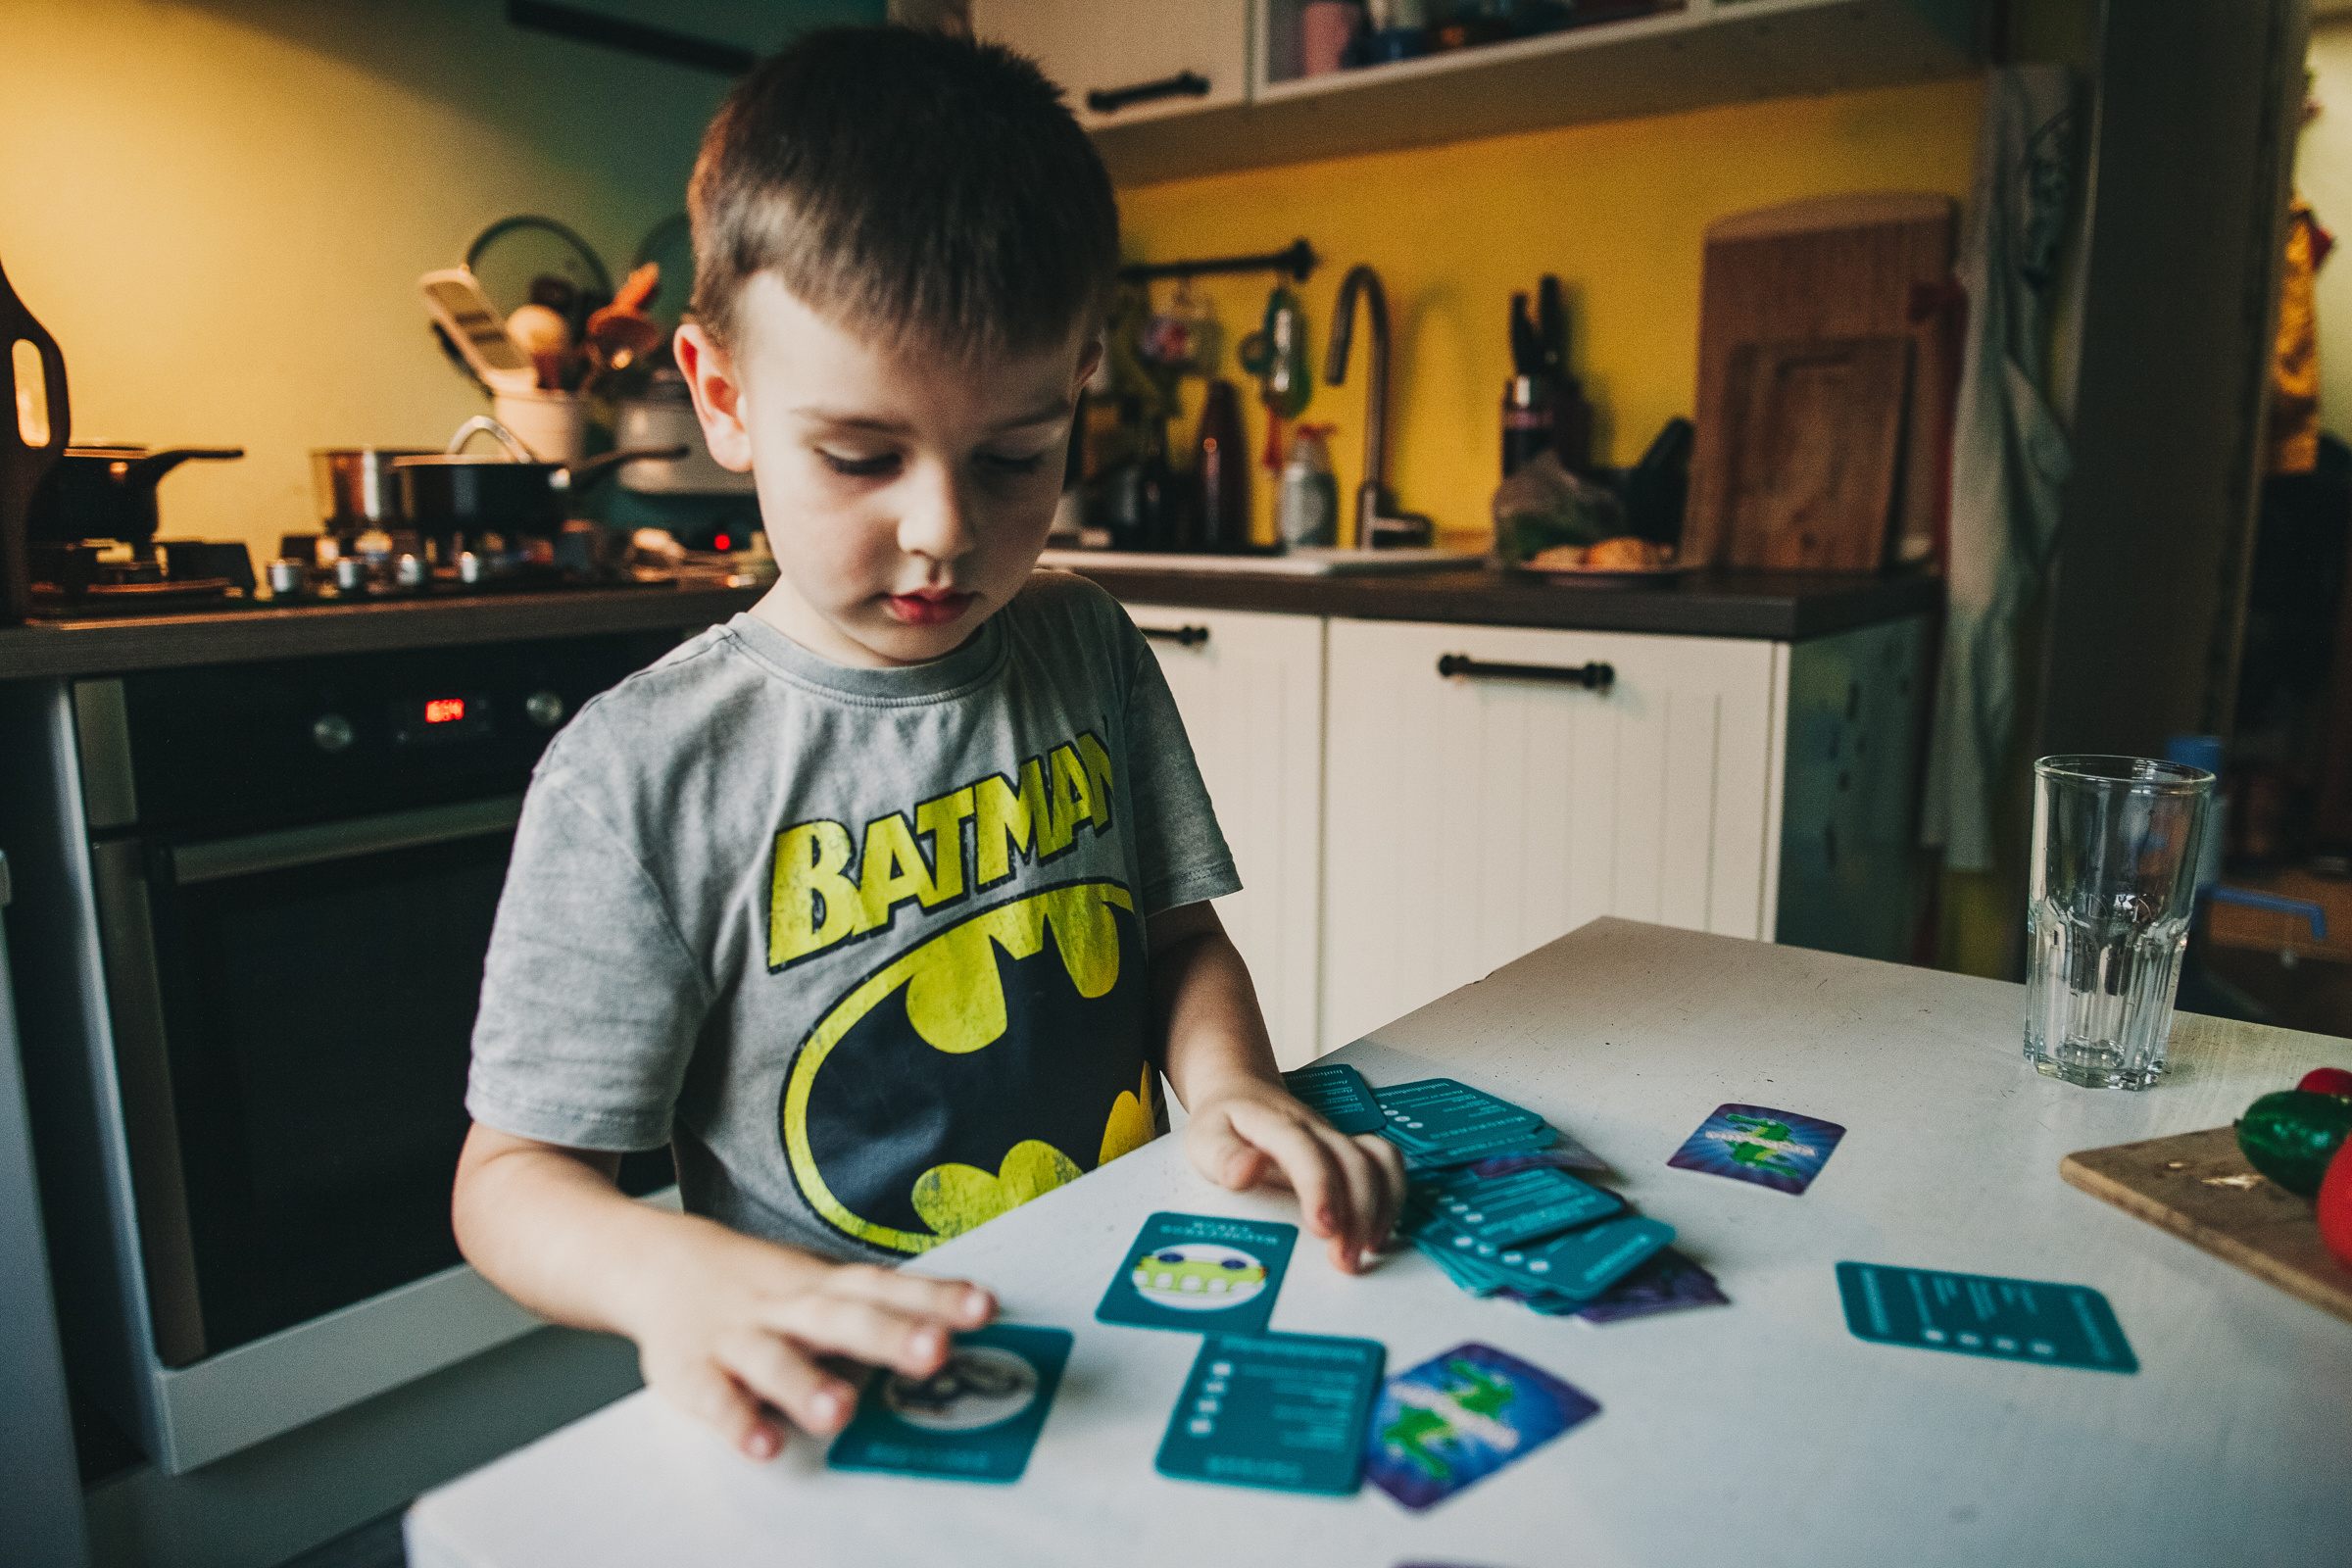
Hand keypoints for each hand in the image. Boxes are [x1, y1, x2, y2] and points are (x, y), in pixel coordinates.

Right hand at [621, 1223, 995, 1461]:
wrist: (655, 1262)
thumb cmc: (758, 1283)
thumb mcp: (819, 1283)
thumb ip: (880, 1307)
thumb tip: (960, 1321)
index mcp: (823, 1285)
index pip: (887, 1288)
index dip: (935, 1298)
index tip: (984, 1307)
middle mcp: (788, 1308)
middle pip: (842, 1320)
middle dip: (888, 1336)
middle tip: (934, 1352)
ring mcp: (738, 1338)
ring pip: (775, 1360)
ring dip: (807, 1385)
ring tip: (840, 1413)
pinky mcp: (694, 1372)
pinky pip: (716, 1400)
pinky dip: (738, 1422)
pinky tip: (764, 1446)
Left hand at [1183, 1080, 1406, 1273]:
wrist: (1241, 1092)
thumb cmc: (1223, 1122)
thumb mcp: (1204, 1139)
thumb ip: (1222, 1158)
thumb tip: (1244, 1173)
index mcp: (1276, 1125)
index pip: (1305, 1150)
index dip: (1320, 1188)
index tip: (1324, 1228)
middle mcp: (1315, 1129)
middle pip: (1352, 1162)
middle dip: (1357, 1215)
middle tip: (1344, 1260)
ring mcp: (1336, 1138)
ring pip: (1378, 1162)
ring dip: (1381, 1208)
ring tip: (1367, 1249)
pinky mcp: (1349, 1150)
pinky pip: (1387, 1165)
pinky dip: (1392, 1197)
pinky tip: (1376, 1231)